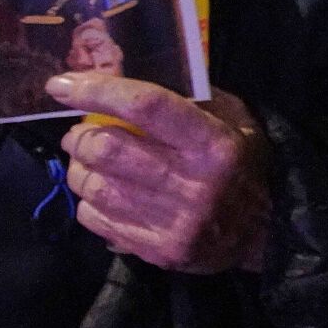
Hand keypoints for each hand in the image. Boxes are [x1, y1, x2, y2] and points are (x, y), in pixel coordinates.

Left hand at [47, 73, 269, 273]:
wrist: (265, 232)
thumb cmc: (241, 164)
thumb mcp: (232, 120)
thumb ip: (187, 98)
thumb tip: (124, 75)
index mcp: (213, 143)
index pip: (145, 107)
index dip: (98, 91)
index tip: (62, 84)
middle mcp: (194, 183)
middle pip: (108, 148)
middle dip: (80, 136)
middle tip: (80, 133)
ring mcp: (175, 222)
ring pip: (94, 186)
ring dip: (80, 168)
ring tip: (90, 163)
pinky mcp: (159, 251)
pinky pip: (96, 220)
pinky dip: (89, 202)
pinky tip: (105, 195)